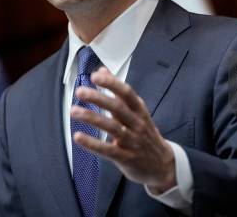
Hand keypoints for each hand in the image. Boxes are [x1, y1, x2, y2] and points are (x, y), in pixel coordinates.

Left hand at [71, 67, 175, 192]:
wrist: (162, 165)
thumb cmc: (145, 134)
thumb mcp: (137, 111)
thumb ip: (118, 92)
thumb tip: (102, 70)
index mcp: (139, 110)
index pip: (127, 93)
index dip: (111, 84)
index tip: (95, 76)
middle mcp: (137, 124)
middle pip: (118, 108)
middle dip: (98, 98)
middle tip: (80, 92)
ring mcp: (132, 141)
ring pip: (112, 127)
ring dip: (92, 118)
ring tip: (74, 111)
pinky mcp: (126, 158)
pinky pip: (108, 150)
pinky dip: (92, 143)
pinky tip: (78, 137)